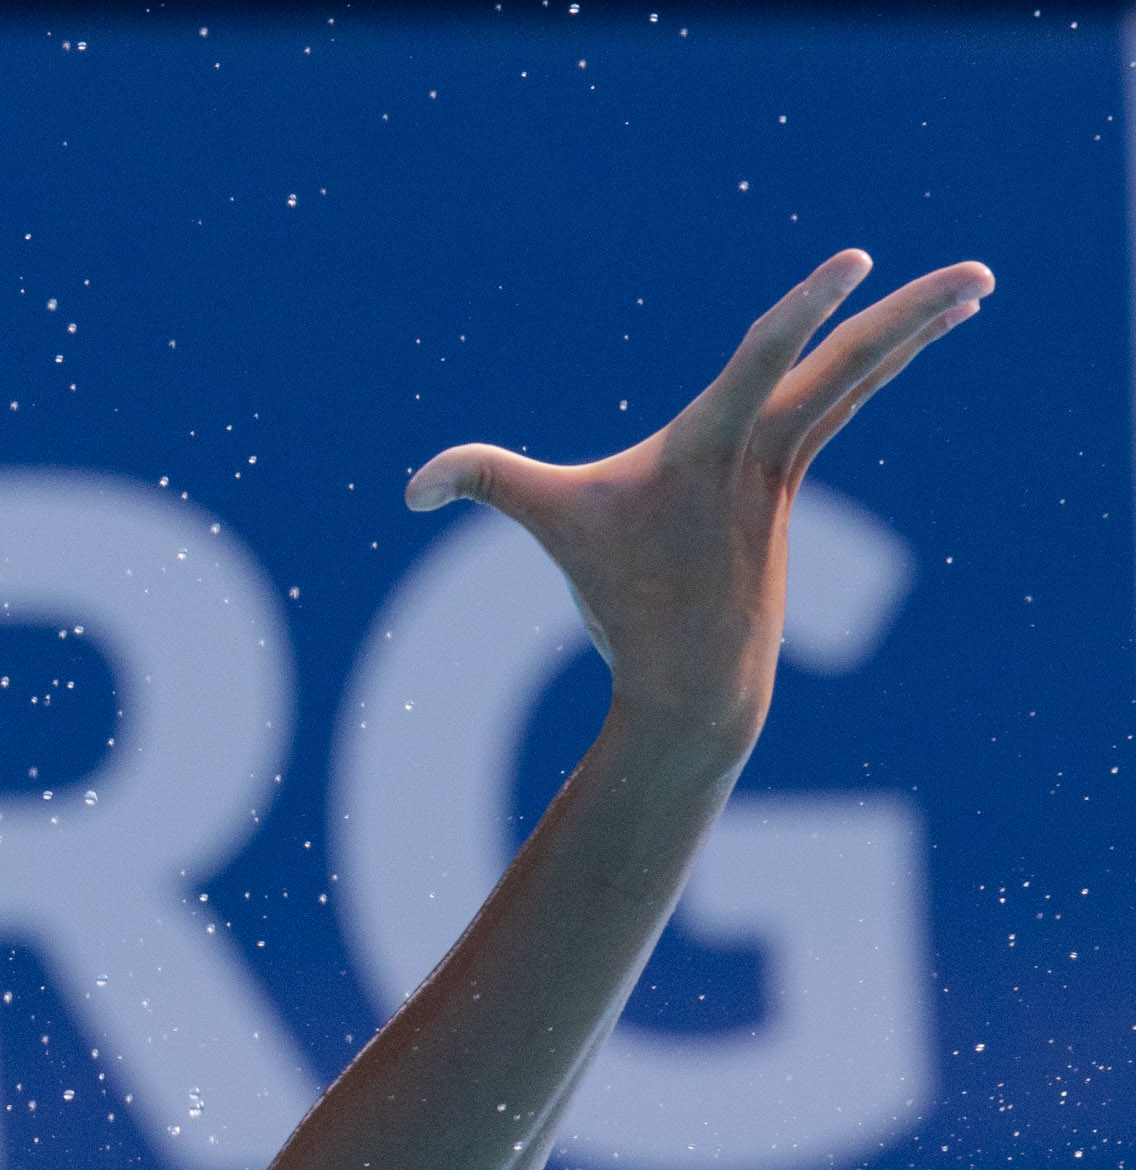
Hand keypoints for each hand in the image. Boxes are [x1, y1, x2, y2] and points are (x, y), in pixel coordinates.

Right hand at [406, 251, 990, 760]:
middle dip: (916, 315)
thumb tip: (409, 488)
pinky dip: (879, 363)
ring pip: (861, 379)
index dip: (808, 305)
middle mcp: (764, 450)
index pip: (767, 359)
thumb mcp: (552, 527)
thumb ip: (484, 482)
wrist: (696, 683)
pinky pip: (844, 403)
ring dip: (920, 331)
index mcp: (712, 447)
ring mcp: (786, 468)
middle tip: (985, 274)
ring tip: (977, 290)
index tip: (857, 262)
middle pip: (854, 365)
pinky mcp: (790, 486)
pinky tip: (912, 339)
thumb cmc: (624, 602)